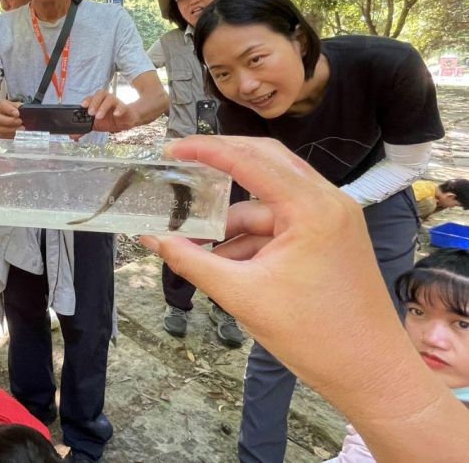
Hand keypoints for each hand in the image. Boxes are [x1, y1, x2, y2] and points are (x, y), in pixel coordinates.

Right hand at [0, 99, 23, 138]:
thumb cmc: (6, 109)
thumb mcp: (12, 104)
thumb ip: (18, 106)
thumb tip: (23, 108)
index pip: (2, 106)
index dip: (10, 110)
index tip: (17, 113)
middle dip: (11, 121)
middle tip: (20, 122)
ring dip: (11, 130)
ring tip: (21, 129)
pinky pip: (1, 135)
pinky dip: (10, 135)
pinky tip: (16, 133)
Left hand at [82, 90, 138, 132]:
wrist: (124, 122)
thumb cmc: (109, 120)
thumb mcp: (95, 125)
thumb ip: (84, 128)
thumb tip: (72, 136)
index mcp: (98, 101)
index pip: (92, 97)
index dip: (87, 100)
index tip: (83, 106)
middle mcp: (106, 99)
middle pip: (100, 94)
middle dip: (94, 103)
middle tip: (90, 113)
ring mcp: (116, 102)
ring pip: (110, 99)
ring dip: (103, 107)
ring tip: (98, 116)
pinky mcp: (124, 108)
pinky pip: (122, 107)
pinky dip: (118, 110)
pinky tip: (115, 114)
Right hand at [139, 136, 413, 406]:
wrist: (370, 373)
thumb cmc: (313, 336)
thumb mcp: (241, 295)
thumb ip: (191, 260)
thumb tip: (151, 238)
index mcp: (312, 208)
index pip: (250, 161)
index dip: (207, 150)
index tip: (172, 148)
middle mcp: (328, 200)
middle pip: (264, 161)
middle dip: (221, 163)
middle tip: (181, 165)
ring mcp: (333, 216)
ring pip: (269, 195)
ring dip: (233, 213)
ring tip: (195, 238)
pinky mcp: (330, 233)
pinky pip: (281, 218)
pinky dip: (251, 233)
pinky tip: (224, 257)